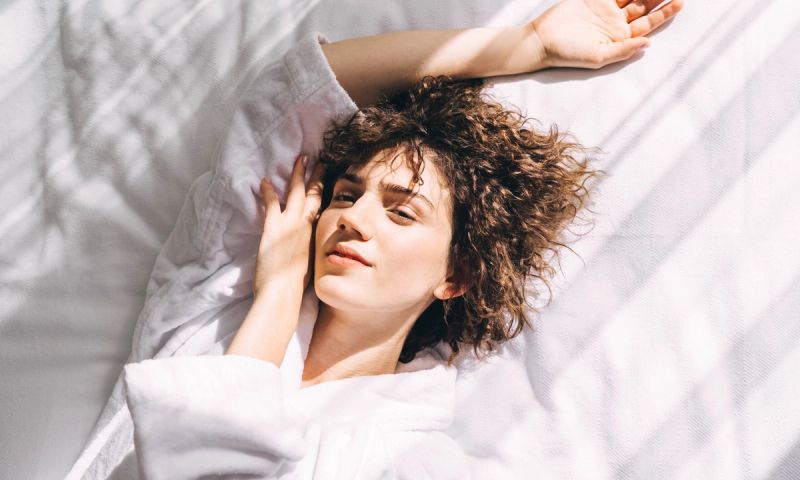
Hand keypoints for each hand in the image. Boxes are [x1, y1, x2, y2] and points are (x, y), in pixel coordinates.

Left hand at [253, 153, 324, 297]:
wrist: (283, 294)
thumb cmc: (294, 288)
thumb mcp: (307, 269)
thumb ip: (306, 256)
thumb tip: (303, 255)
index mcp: (315, 237)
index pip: (322, 209)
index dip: (324, 193)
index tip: (327, 181)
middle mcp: (306, 228)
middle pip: (315, 195)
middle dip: (317, 176)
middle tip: (319, 161)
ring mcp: (291, 225)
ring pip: (297, 193)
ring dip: (298, 175)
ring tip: (299, 159)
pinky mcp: (274, 228)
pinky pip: (272, 204)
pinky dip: (268, 191)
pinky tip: (264, 181)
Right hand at [529, 0, 683, 69]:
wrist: (543, 39)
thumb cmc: (569, 53)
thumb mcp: (598, 57)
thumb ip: (623, 50)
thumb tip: (648, 44)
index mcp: (620, 39)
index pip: (648, 25)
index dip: (664, 14)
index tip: (680, 3)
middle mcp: (616, 23)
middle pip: (645, 7)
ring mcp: (606, 9)